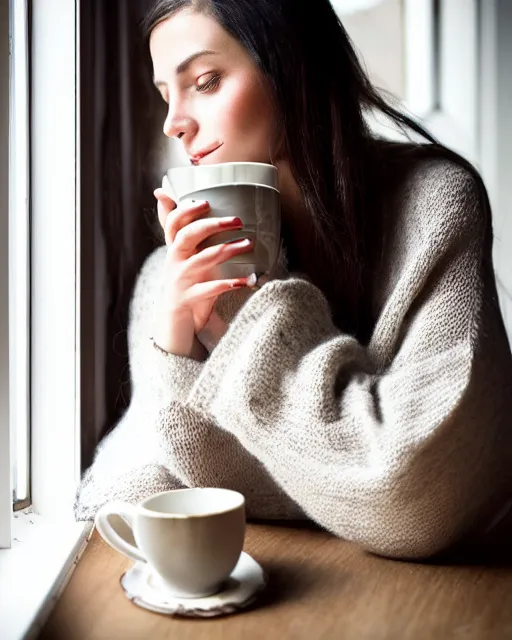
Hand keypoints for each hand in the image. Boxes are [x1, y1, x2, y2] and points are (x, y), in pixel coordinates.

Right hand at [152, 187, 253, 358]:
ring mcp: (181, 280)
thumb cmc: (184, 280)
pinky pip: (211, 289)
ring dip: (227, 250)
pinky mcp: (190, 298)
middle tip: (237, 220)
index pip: (172, 222)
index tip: (206, 202)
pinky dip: (230, 283)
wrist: (174, 319)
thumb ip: (182, 228)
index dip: (186, 211)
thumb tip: (162, 192)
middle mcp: (174, 261)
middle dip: (212, 225)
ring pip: (203, 260)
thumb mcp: (182, 255)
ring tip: (249, 244)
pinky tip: (247, 280)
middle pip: (188, 236)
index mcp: (174, 248)